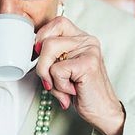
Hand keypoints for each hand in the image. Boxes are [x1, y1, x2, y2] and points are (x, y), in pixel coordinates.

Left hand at [35, 16, 124, 134]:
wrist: (102, 112)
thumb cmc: (80, 91)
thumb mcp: (63, 68)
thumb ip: (52, 56)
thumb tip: (32, 47)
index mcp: (81, 38)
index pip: (57, 22)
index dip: (42, 36)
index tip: (39, 55)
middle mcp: (87, 40)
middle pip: (48, 38)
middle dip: (41, 63)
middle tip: (49, 79)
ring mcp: (89, 50)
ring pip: (49, 50)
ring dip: (49, 76)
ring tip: (62, 87)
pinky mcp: (89, 64)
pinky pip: (57, 70)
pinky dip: (59, 86)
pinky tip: (72, 92)